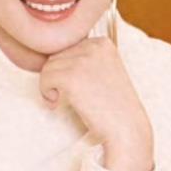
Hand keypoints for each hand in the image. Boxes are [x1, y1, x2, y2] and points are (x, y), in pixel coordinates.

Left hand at [39, 37, 153, 170]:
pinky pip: (45, 78)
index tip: (72, 87)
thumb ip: (84, 59)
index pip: (69, 48)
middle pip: (56, 55)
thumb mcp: (105, 71)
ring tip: (60, 100)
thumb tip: (51, 57)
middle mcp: (94, 46)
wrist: (126, 128)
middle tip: (63, 96)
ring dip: (49, 85)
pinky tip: (55, 103)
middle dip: (56, 76)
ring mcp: (83, 60)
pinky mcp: (71, 76)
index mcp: (102, 43)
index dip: (65, 69)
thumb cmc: (113, 105)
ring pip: (48, 66)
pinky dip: (45, 92)